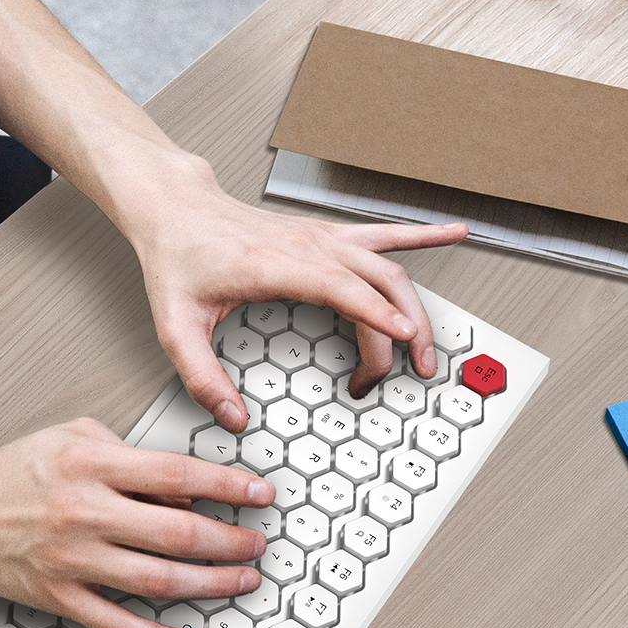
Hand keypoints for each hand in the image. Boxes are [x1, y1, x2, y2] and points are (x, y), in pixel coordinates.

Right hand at [0, 419, 275, 627]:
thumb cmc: (11, 473)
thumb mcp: (71, 436)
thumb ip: (130, 454)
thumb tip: (184, 493)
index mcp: (88, 464)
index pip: (178, 475)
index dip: (230, 485)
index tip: (262, 494)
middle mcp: (82, 512)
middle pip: (178, 533)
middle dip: (232, 541)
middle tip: (258, 544)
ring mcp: (71, 560)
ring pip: (159, 581)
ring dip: (212, 584)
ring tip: (242, 580)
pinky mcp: (59, 598)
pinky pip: (120, 625)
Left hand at [121, 154, 466, 432]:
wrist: (176, 210)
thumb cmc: (178, 260)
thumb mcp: (175, 327)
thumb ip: (202, 377)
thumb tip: (233, 417)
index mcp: (273, 265)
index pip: (340, 288)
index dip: (377, 313)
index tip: (406, 340)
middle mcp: (305, 246)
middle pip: (377, 283)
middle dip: (407, 328)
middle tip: (414, 370)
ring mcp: (319, 237)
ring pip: (387, 265)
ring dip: (415, 303)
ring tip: (427, 344)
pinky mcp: (324, 235)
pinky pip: (381, 234)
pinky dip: (420, 235)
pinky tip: (452, 233)